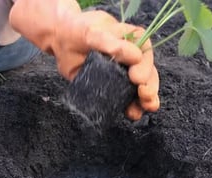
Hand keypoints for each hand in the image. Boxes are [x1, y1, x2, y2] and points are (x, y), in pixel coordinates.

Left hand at [9, 0, 158, 119]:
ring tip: (142, 108)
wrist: (62, 40)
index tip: (137, 78)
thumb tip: (136, 56)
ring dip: (145, 101)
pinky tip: (133, 113)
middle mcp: (133, 58)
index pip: (145, 55)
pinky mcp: (116, 88)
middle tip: (144, 95)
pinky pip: (129, 99)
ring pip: (143, 88)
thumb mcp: (94, 33)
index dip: (144, 68)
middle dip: (149, 87)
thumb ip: (112, 44)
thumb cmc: (79, 31)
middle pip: (148, 74)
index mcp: (133, 41)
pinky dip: (133, 108)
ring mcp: (125, 74)